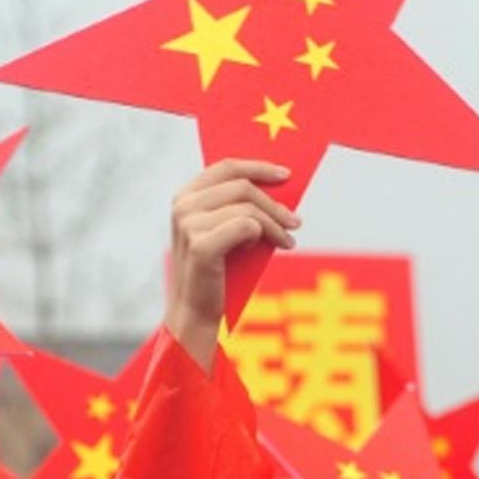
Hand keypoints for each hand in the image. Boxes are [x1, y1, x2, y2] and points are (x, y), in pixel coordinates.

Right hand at [162, 160, 296, 370]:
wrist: (197, 311)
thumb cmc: (216, 269)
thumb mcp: (224, 230)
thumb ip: (239, 206)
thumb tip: (280, 187)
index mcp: (185, 196)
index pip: (226, 167)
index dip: (258, 167)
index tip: (285, 175)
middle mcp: (183, 206)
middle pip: (242, 186)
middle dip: (274, 203)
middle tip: (295, 220)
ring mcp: (189, 225)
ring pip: (248, 208)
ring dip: (275, 224)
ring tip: (287, 240)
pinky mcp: (201, 246)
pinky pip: (247, 227)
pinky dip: (263, 236)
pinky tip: (263, 248)